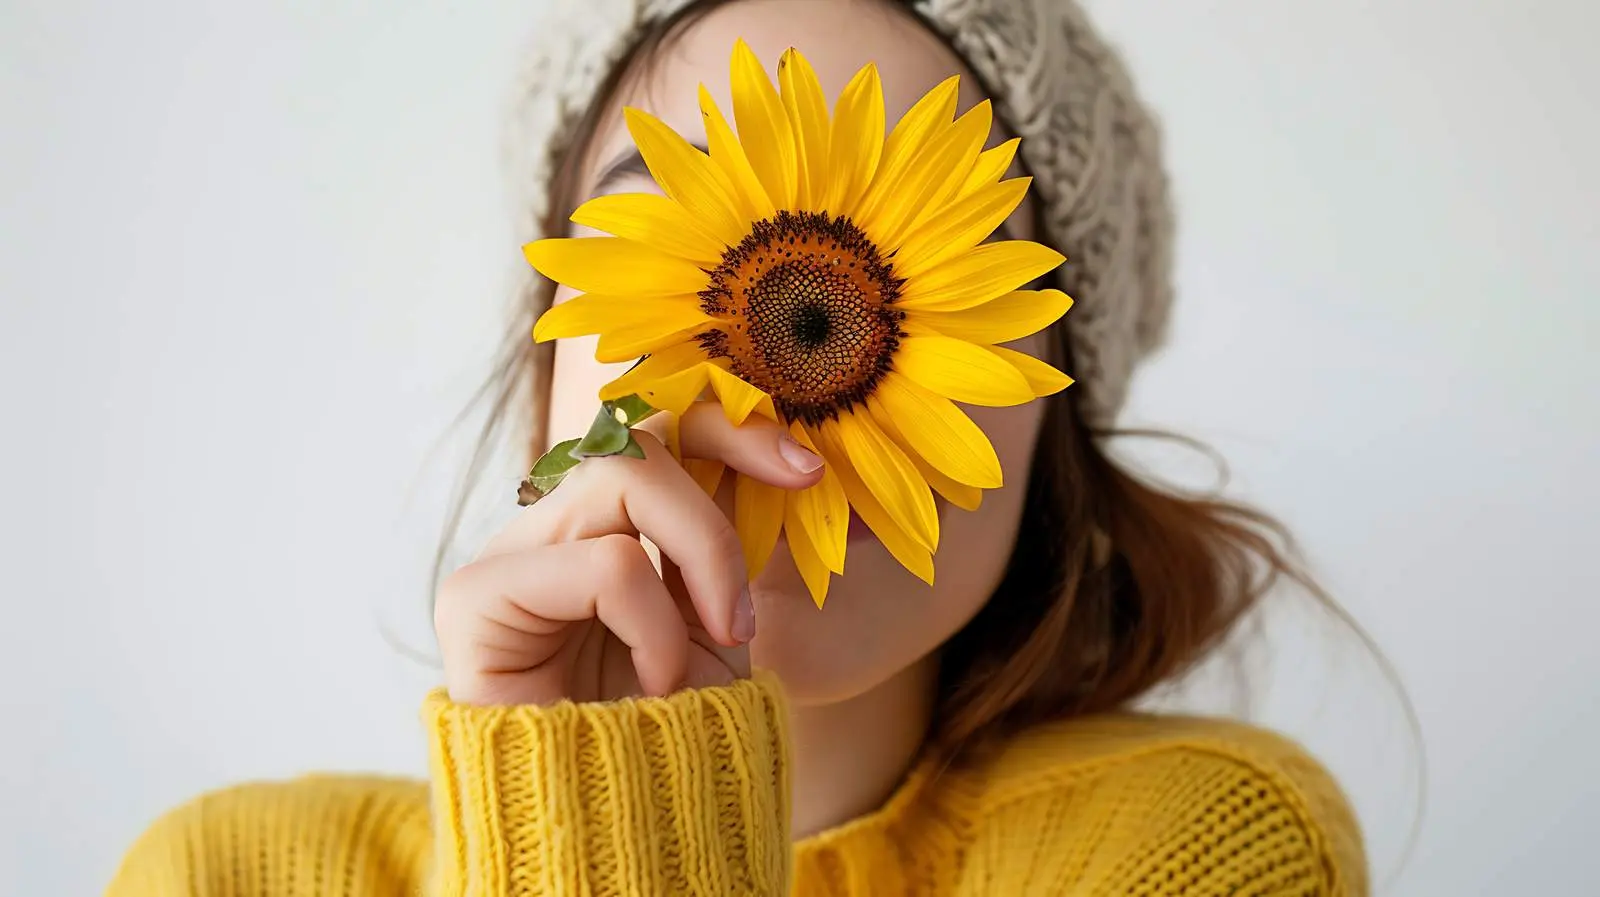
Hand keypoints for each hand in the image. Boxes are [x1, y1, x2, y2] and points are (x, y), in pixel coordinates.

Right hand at [434, 403, 825, 705]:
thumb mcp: (721, 619)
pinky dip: (652, 624)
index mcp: (604, 526)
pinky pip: (605, 563)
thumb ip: (731, 534)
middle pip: (637, 441)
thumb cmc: (673, 730)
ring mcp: (508, 555)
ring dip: (694, 567)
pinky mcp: (476, 596)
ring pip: (618, 478)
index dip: (733, 429)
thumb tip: (802, 461)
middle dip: (714, 518)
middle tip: (740, 616)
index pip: (657, 427)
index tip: (808, 474)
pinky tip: (652, 685)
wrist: (623, 828)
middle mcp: (549, 528)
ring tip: (697, 658)